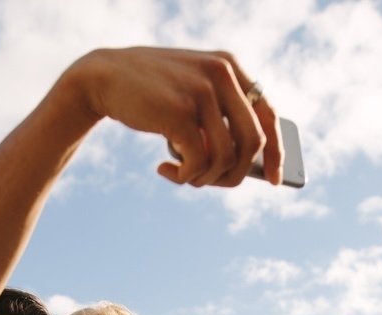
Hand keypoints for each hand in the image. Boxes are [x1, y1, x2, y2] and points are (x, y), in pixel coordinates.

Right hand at [64, 47, 282, 187]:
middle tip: (208, 182)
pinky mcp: (180, 112)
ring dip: (205, 178)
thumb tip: (243, 168)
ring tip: (184, 175)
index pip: (268, 114)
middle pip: (253, 142)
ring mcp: (201, 92)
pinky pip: (199, 162)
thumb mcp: (190, 95)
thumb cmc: (151, 92)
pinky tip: (165, 169)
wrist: (104, 76)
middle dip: (235, 174)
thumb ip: (217, 119)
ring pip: (226, 158)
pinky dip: (185, 176)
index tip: (276, 180)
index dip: (277, 152)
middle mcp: (221, 74)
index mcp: (229, 67)